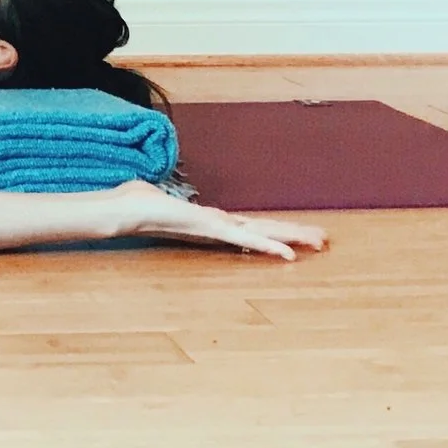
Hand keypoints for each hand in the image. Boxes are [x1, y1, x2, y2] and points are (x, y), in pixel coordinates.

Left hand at [107, 180, 326, 259]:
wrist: (123, 212)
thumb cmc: (137, 203)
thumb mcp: (161, 198)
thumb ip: (167, 199)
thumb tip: (159, 193)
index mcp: (211, 221)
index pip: (250, 226)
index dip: (273, 230)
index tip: (295, 234)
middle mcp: (218, 228)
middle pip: (263, 231)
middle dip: (294, 235)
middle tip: (324, 239)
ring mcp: (216, 230)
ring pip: (262, 234)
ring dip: (291, 239)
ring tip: (318, 242)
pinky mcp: (211, 230)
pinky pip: (244, 238)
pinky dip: (267, 246)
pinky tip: (287, 254)